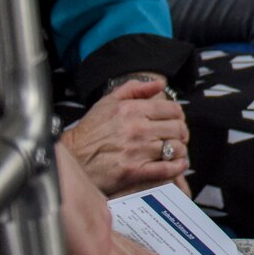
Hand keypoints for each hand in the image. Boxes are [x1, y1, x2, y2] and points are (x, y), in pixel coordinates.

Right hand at [57, 79, 188, 195]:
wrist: (71, 158)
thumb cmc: (89, 131)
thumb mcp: (107, 102)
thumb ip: (134, 89)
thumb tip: (159, 83)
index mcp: (132, 110)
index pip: (172, 110)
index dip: (179, 116)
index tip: (176, 122)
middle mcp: (137, 128)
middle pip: (178, 129)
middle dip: (182, 133)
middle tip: (179, 138)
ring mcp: (137, 151)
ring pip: (176, 148)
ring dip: (180, 150)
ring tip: (176, 152)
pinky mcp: (134, 171)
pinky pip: (168, 169)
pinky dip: (178, 167)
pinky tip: (178, 164)